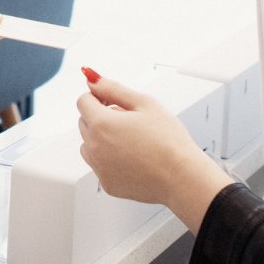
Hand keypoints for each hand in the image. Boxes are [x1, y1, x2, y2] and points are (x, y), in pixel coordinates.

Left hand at [76, 74, 230, 234]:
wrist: (180, 175)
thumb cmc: (168, 139)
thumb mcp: (144, 103)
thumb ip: (114, 89)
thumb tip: (92, 80)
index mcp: (102, 123)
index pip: (83, 101)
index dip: (99, 97)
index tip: (114, 101)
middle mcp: (94, 147)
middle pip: (84, 122)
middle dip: (101, 116)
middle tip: (130, 121)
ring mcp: (99, 168)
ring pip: (89, 145)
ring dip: (102, 138)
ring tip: (131, 140)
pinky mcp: (107, 183)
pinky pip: (99, 165)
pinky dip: (109, 159)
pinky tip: (133, 157)